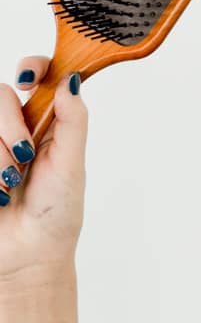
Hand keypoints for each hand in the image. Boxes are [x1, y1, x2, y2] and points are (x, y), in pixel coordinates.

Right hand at [0, 60, 86, 285]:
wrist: (28, 254)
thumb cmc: (56, 212)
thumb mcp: (72, 164)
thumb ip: (72, 121)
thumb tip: (72, 79)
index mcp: (46, 121)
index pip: (37, 75)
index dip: (32, 68)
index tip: (28, 80)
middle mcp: (14, 127)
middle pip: (1, 95)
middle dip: (10, 127)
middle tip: (24, 158)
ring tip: (9, 183)